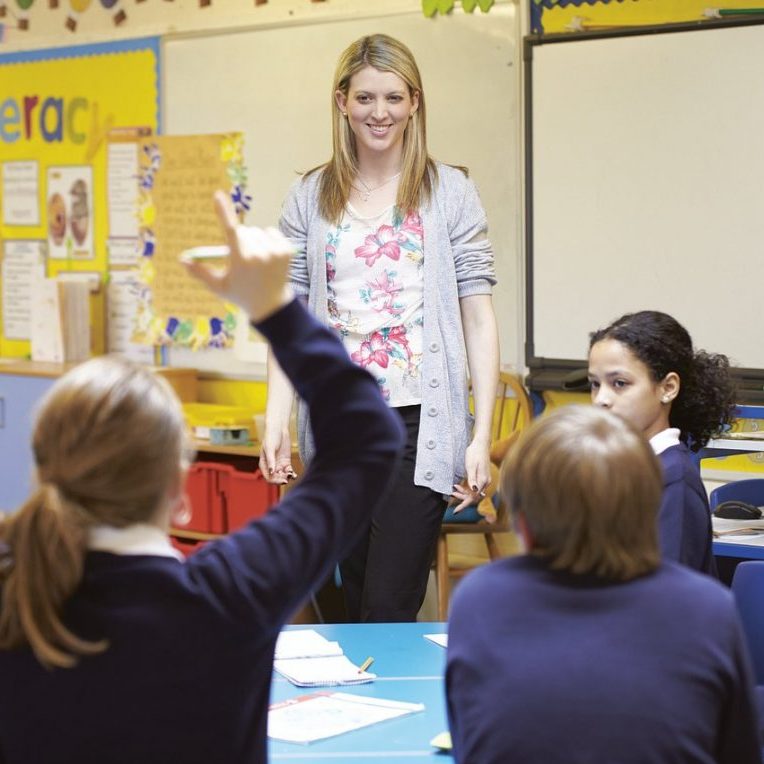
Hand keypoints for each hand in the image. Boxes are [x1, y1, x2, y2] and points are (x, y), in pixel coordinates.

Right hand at [183, 191, 294, 322]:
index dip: (223, 212)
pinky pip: (271, 232)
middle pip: (243, 231)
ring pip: (257, 231)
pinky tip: (267, 255)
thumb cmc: (240, 294)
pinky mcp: (286, 250)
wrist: (271, 305)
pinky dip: (267, 239)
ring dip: (253, 240)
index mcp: (241, 261)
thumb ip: (200, 272)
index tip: (217, 195)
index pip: (230, 231)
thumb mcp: (218, 286)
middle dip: (239, 240)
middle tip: (242, 259)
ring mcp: (275, 252)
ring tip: (255, 260)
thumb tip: (182, 259)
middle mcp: (259, 255)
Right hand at [258, 425, 295, 484]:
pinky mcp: (286, 462)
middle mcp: (271, 466)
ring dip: (287, 477)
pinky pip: (288, 471)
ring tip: (292, 475)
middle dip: (281, 479)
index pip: (268, 477)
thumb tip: (271, 472)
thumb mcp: (270, 448)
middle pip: (276, 478)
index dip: (275, 480)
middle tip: (287, 478)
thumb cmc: (271, 437)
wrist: (279, 429)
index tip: (282, 480)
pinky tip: (294, 476)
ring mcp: (279, 464)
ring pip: (283, 475)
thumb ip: (271, 460)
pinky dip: (291, 474)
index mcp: (264, 464)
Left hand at [449, 439, 490, 512]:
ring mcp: (484, 480)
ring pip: (473, 492)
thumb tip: (474, 490)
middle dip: (462, 498)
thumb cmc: (475, 453)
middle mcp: (485, 482)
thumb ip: (472, 479)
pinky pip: (473, 487)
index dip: (464, 505)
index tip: (455, 511)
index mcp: (483, 481)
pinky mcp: (481, 477)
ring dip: (463, 493)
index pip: (473, 497)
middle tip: (451, 497)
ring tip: (453, 490)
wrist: (481, 444)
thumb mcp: (471, 466)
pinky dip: (466, 488)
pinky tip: (458, 486)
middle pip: (473, 496)